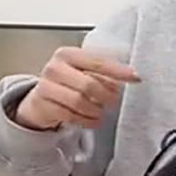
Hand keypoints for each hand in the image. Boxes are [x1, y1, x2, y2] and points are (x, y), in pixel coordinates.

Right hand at [14, 46, 140, 130]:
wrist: (40, 100)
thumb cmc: (66, 84)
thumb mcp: (82, 72)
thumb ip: (103, 72)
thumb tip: (130, 76)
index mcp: (67, 55)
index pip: (98, 61)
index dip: (118, 71)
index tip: (135, 77)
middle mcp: (55, 68)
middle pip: (89, 85)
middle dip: (107, 96)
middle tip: (113, 101)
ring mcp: (46, 87)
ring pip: (80, 102)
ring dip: (96, 110)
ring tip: (100, 111)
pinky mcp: (44, 105)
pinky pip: (71, 116)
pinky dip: (87, 121)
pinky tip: (93, 119)